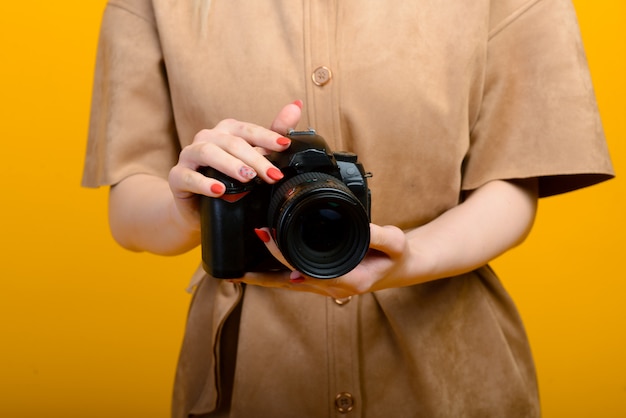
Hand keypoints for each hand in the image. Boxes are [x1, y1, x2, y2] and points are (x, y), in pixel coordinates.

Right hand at [167, 102, 301, 229]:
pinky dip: (204, 183)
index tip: (284, 145)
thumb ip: (273, 136)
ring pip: (208, 152)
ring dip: (230, 165)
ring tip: (248, 177)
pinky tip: (219, 190)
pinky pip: (188, 176)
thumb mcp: (254, 161)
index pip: (248, 130)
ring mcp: (189, 155)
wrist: (199, 209)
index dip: (267, 137)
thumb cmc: (229, 181)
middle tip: (273, 175)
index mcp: (227, 131)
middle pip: (232, 142)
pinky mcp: (177, 176)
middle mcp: (207, 138)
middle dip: (255, 159)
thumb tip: (296, 106)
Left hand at [241, 224, 416, 298]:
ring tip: (234, 272)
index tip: (265, 235)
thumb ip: (381, 236)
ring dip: (262, 279)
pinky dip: (273, 275)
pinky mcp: (321, 282)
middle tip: (235, 262)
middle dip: (260, 273)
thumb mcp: (396, 243)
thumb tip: (362, 227)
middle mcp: (332, 289)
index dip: (282, 254)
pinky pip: (292, 281)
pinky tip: (257, 268)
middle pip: (288, 282)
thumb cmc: (396, 256)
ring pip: (286, 286)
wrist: (400, 267)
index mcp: (347, 280)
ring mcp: (325, 288)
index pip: (305, 269)